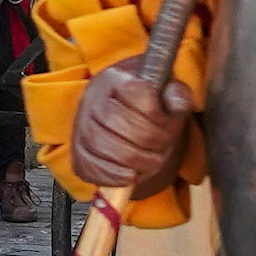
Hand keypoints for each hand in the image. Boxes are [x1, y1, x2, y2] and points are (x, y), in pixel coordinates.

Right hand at [69, 68, 192, 199]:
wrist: (119, 116)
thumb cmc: (146, 108)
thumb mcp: (167, 96)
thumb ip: (177, 95)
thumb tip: (175, 99)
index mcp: (116, 79)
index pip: (135, 93)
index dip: (156, 114)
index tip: (167, 123)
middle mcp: (92, 100)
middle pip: (116, 121)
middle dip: (148, 139)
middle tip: (163, 146)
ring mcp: (81, 127)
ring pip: (102, 146)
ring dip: (135, 160)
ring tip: (152, 161)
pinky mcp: (78, 154)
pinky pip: (91, 167)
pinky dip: (116, 176)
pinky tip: (133, 174)